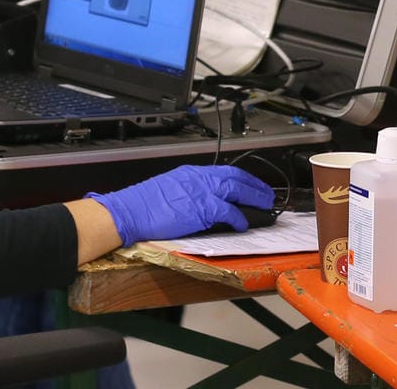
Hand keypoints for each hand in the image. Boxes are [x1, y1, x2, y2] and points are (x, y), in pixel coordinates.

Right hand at [87, 165, 274, 246]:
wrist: (129, 211)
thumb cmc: (143, 204)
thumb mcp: (168, 189)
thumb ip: (187, 192)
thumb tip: (201, 203)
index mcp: (190, 173)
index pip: (223, 171)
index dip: (241, 178)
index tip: (251, 184)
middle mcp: (198, 178)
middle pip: (235, 176)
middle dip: (254, 184)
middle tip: (267, 193)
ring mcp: (200, 191)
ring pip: (237, 189)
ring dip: (254, 197)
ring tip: (265, 205)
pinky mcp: (201, 208)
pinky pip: (228, 211)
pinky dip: (238, 217)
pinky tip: (243, 224)